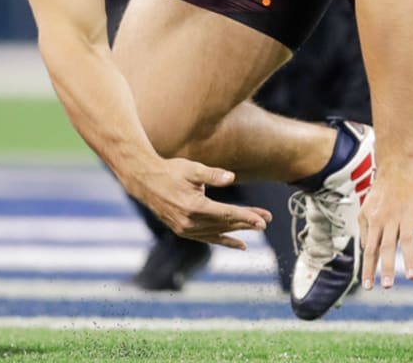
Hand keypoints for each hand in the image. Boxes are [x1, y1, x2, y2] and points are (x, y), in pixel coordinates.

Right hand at [131, 157, 272, 249]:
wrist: (145, 181)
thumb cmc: (171, 171)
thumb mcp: (192, 169)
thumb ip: (212, 175)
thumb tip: (231, 178)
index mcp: (194, 207)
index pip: (227, 214)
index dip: (247, 217)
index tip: (264, 220)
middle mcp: (190, 222)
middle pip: (226, 224)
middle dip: (248, 222)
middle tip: (267, 220)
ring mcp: (186, 229)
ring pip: (219, 232)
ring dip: (239, 230)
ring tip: (258, 227)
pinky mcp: (183, 231)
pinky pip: (208, 238)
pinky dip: (224, 240)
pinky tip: (240, 244)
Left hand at [358, 167, 412, 288]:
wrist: (399, 164)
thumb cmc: (383, 190)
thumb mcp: (367, 209)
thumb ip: (365, 230)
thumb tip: (367, 251)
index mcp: (375, 222)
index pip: (370, 249)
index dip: (369, 268)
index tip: (368, 287)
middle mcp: (390, 219)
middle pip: (387, 246)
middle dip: (386, 267)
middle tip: (387, 286)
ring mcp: (408, 213)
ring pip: (407, 239)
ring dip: (409, 258)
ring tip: (411, 277)